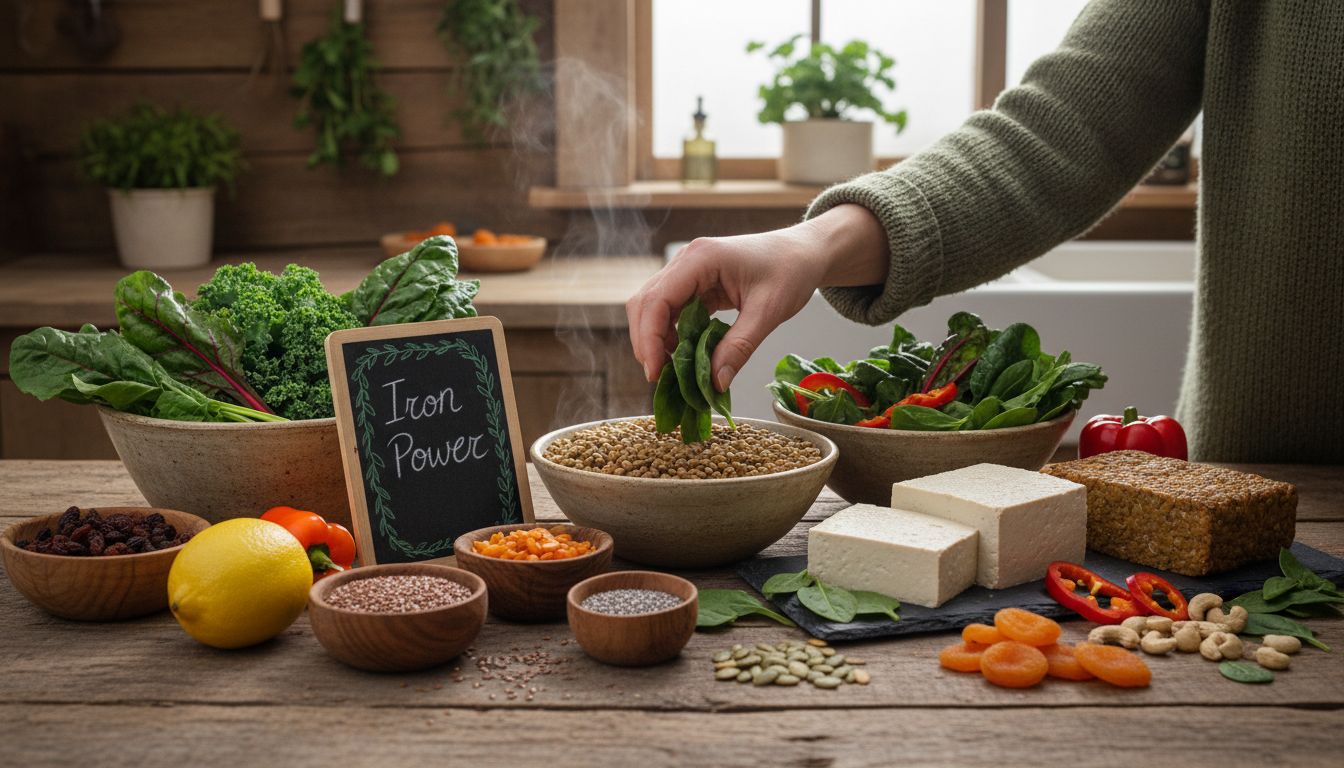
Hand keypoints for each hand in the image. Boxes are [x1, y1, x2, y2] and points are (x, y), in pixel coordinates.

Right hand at [626, 204, 889, 389]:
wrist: (805, 252)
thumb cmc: (791, 271)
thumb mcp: (769, 312)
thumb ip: (739, 347)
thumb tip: (715, 383)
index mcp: (701, 259)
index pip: (657, 300)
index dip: (649, 339)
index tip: (655, 373)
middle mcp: (687, 261)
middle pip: (645, 303)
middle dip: (647, 342)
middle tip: (660, 377)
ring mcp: (688, 270)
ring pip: (653, 307)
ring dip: (657, 339)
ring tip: (674, 370)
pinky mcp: (695, 283)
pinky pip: (672, 310)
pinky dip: (672, 335)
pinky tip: (685, 355)